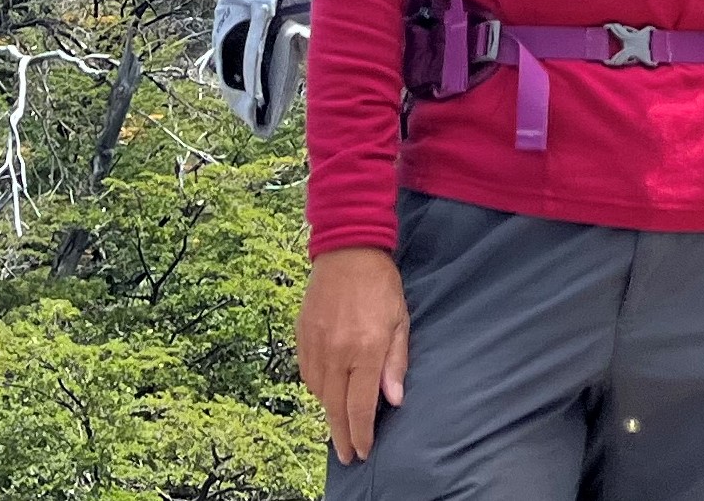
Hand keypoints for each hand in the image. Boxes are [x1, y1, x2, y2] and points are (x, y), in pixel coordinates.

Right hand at [298, 247, 410, 463]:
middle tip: (346, 455)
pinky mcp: (302, 333)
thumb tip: (393, 400)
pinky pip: (306, 372)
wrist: (347, 249)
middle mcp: (337, 351)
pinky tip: (325, 392)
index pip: (361, 406)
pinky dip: (315, 388)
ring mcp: (316, 343)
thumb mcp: (401, 322)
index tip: (362, 451)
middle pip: (336, 407)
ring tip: (338, 424)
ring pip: (318, 392)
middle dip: (341, 435)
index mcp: (366, 349)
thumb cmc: (380, 285)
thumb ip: (396, 363)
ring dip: (329, 411)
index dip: (361, 434)